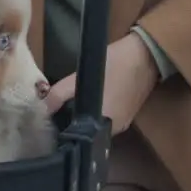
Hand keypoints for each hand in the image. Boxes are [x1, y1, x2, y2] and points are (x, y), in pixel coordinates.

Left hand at [44, 34, 159, 134]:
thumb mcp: (81, 77)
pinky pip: (107, 118)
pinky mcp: (129, 115)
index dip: (62, 129)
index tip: (49, 122)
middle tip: (57, 111)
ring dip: (85, 117)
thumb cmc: (115, 65)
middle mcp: (115, 131)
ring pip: (97, 125)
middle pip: (87, 132)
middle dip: (72, 122)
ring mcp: (124, 124)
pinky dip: (97, 112)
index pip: (76, 137)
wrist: (147, 54)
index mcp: (102, 126)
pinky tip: (90, 101)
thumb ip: (59, 95)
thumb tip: (43, 108)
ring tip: (70, 105)